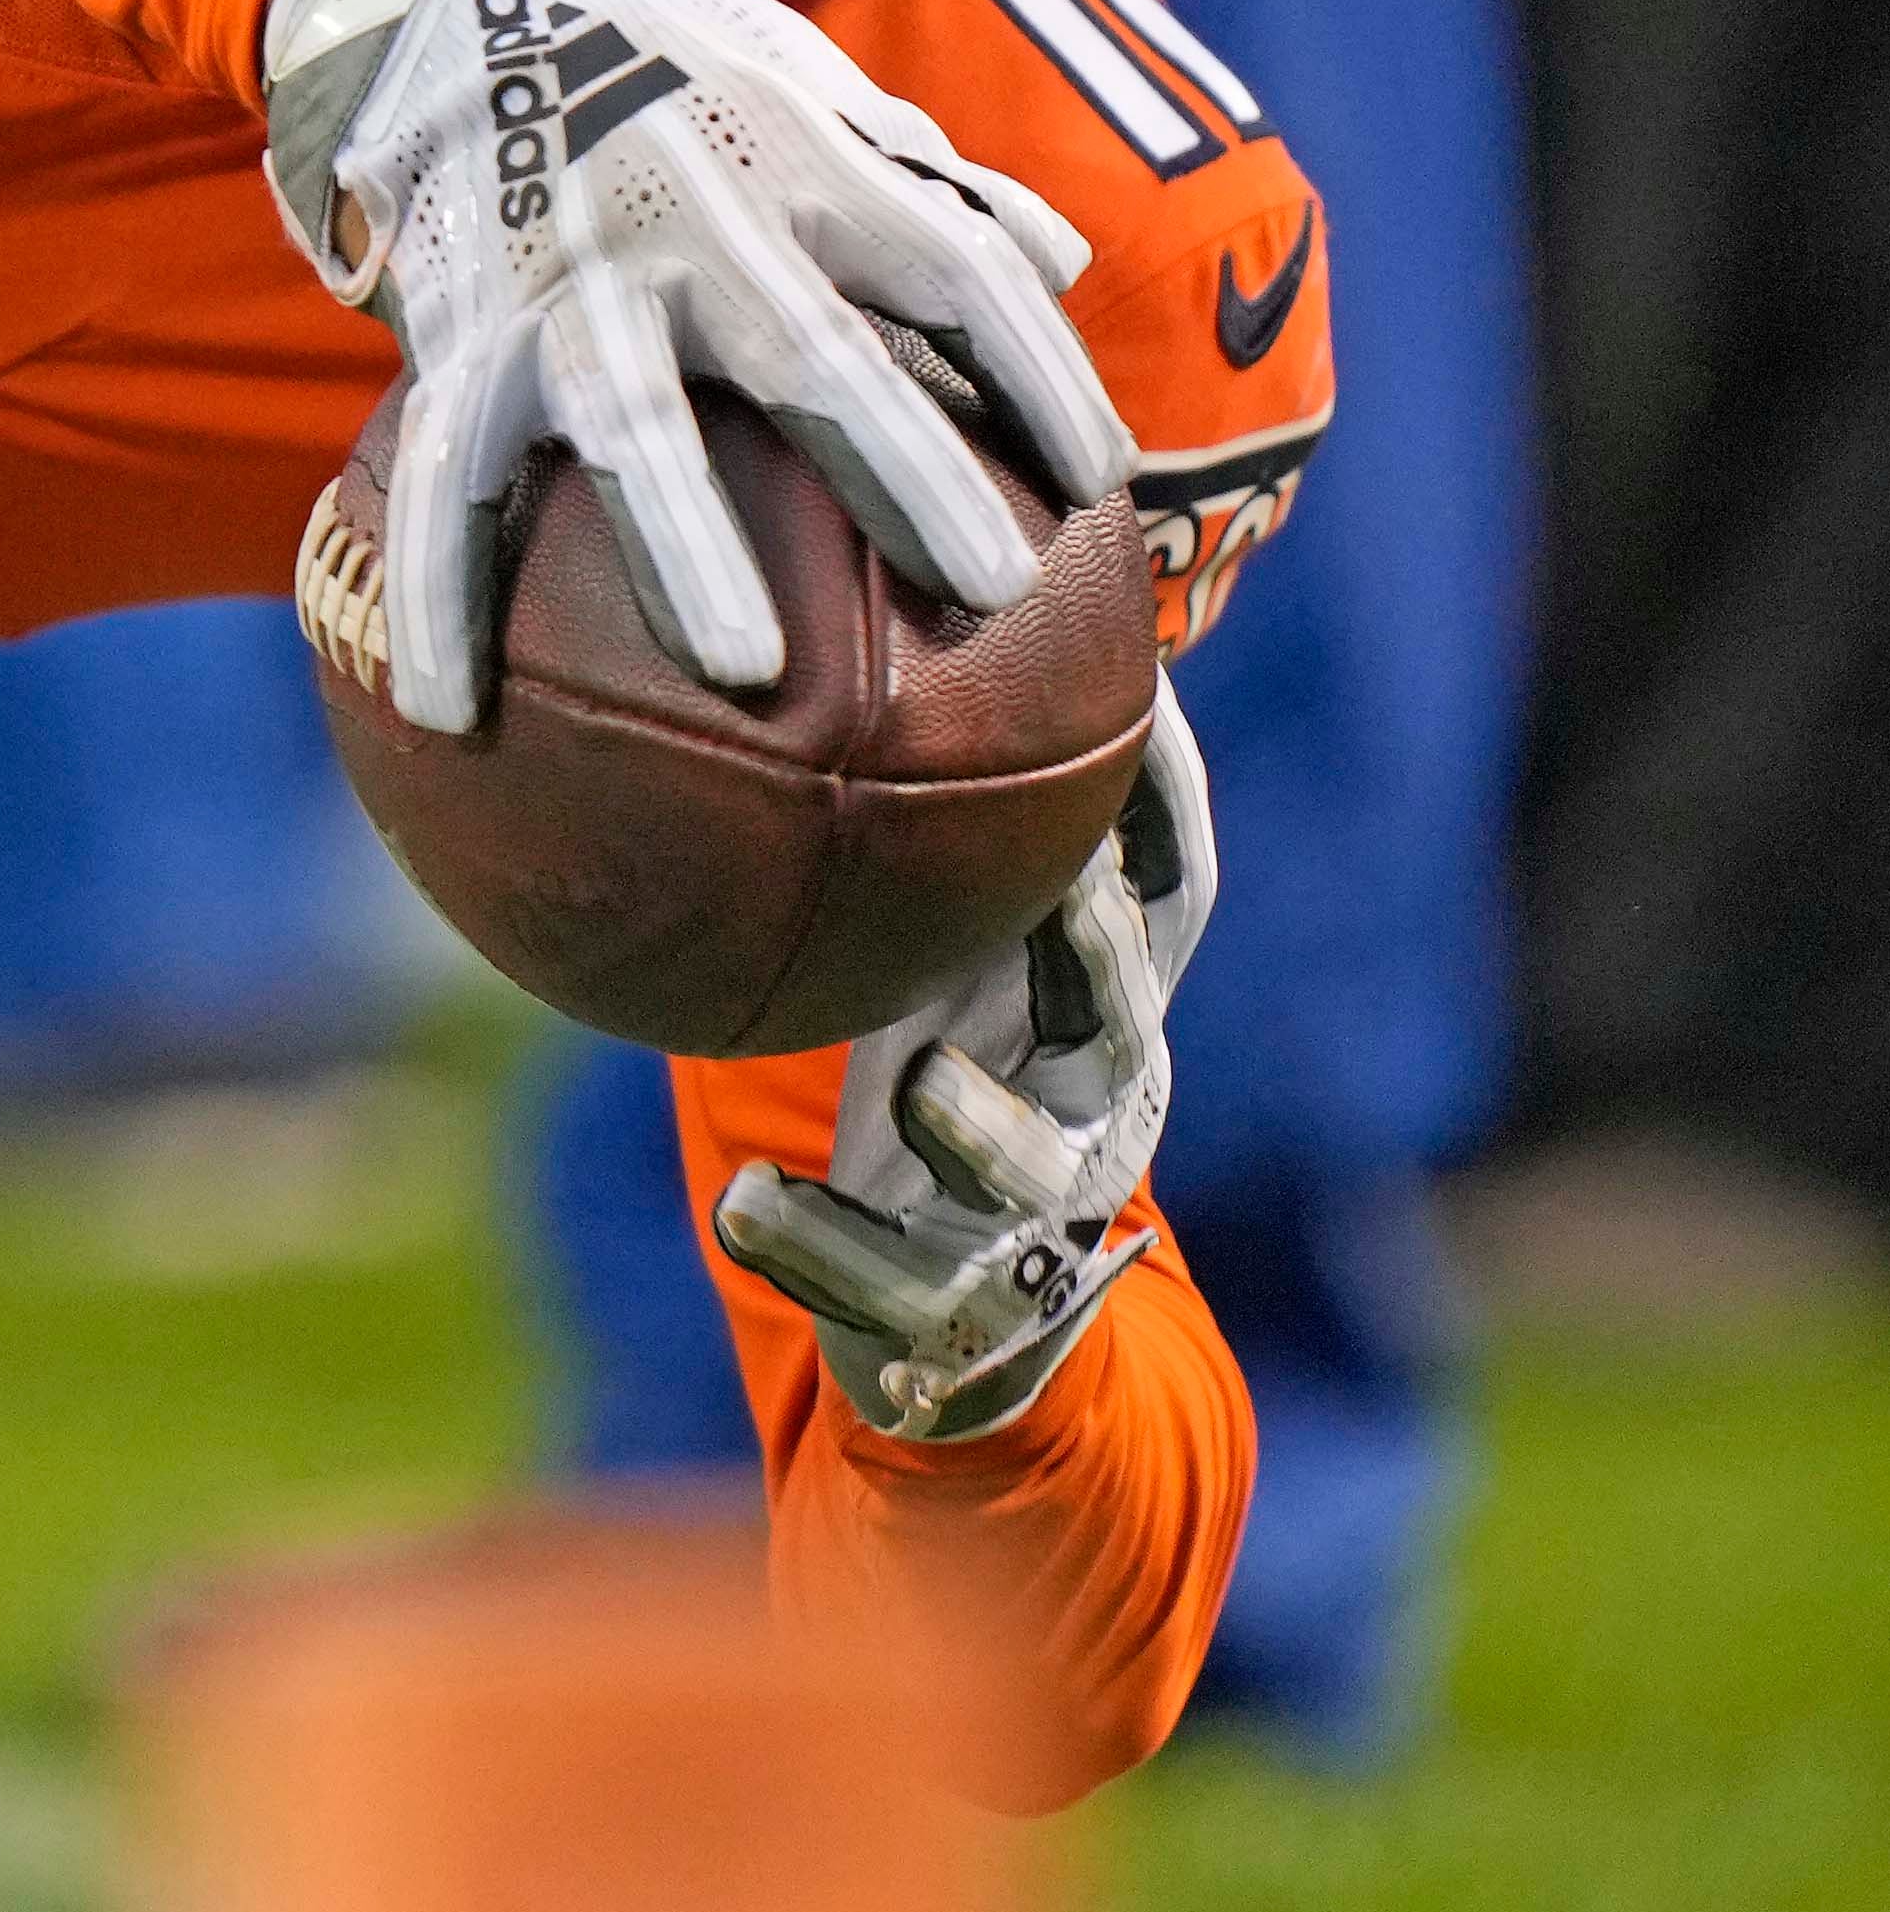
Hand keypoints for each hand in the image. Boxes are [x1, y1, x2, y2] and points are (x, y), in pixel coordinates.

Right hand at [260, 0, 1133, 732]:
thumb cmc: (664, 60)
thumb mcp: (802, 79)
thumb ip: (923, 176)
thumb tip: (1058, 265)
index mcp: (802, 155)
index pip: (952, 263)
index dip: (1034, 366)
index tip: (1097, 482)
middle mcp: (693, 212)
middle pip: (813, 352)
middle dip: (901, 468)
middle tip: (992, 589)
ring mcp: (567, 275)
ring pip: (625, 420)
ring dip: (683, 542)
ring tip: (744, 671)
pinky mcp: (457, 326)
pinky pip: (441, 474)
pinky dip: (442, 595)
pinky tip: (457, 716)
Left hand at [713, 682, 1215, 1439]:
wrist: (970, 1326)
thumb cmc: (947, 1068)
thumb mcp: (959, 941)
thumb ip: (939, 812)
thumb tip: (872, 584)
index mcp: (1101, 1007)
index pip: (1169, 897)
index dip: (1164, 809)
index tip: (1134, 709)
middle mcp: (1091, 1109)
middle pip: (1117, 1027)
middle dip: (1095, 960)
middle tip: (1060, 893)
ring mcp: (1024, 1220)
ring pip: (1020, 1172)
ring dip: (977, 1124)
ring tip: (922, 1080)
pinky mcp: (941, 1313)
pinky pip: (877, 1284)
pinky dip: (812, 1244)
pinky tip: (742, 1206)